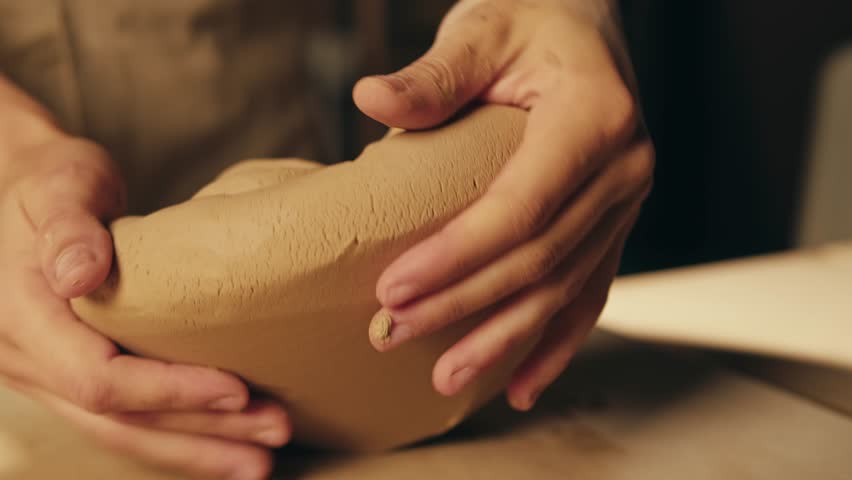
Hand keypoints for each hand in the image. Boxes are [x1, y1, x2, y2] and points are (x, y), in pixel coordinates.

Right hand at [0, 134, 287, 479]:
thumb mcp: (59, 184)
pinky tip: (219, 447)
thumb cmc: (50, 181)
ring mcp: (47, 375)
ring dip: (194, 449)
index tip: (237, 390)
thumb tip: (77, 273)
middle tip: (272, 436)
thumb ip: (67, 225)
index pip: (99, 378)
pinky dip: (174, 437)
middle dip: (199, 434)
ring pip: (122, 432)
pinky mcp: (72, 375)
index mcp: (23, 317)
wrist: (25, 192)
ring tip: (257, 463)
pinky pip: (122, 420)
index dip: (168, 391)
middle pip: (119, 421)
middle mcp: (29, 360)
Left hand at [354, 0, 653, 409]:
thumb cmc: (532, 17)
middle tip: (393, 333)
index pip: (522, 207)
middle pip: (539, 258)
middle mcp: (625, 168)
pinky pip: (591, 293)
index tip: (394, 289)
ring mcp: (627, 201)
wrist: (587, 22)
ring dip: (504, 340)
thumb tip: (369, 98)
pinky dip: (555, 342)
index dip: (459, 256)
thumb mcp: (482, 27)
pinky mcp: (616, 222)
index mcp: (595, 117)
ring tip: (446, 378)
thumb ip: (434, 73)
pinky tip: (521, 385)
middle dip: (465, 305)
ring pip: (565, 289)